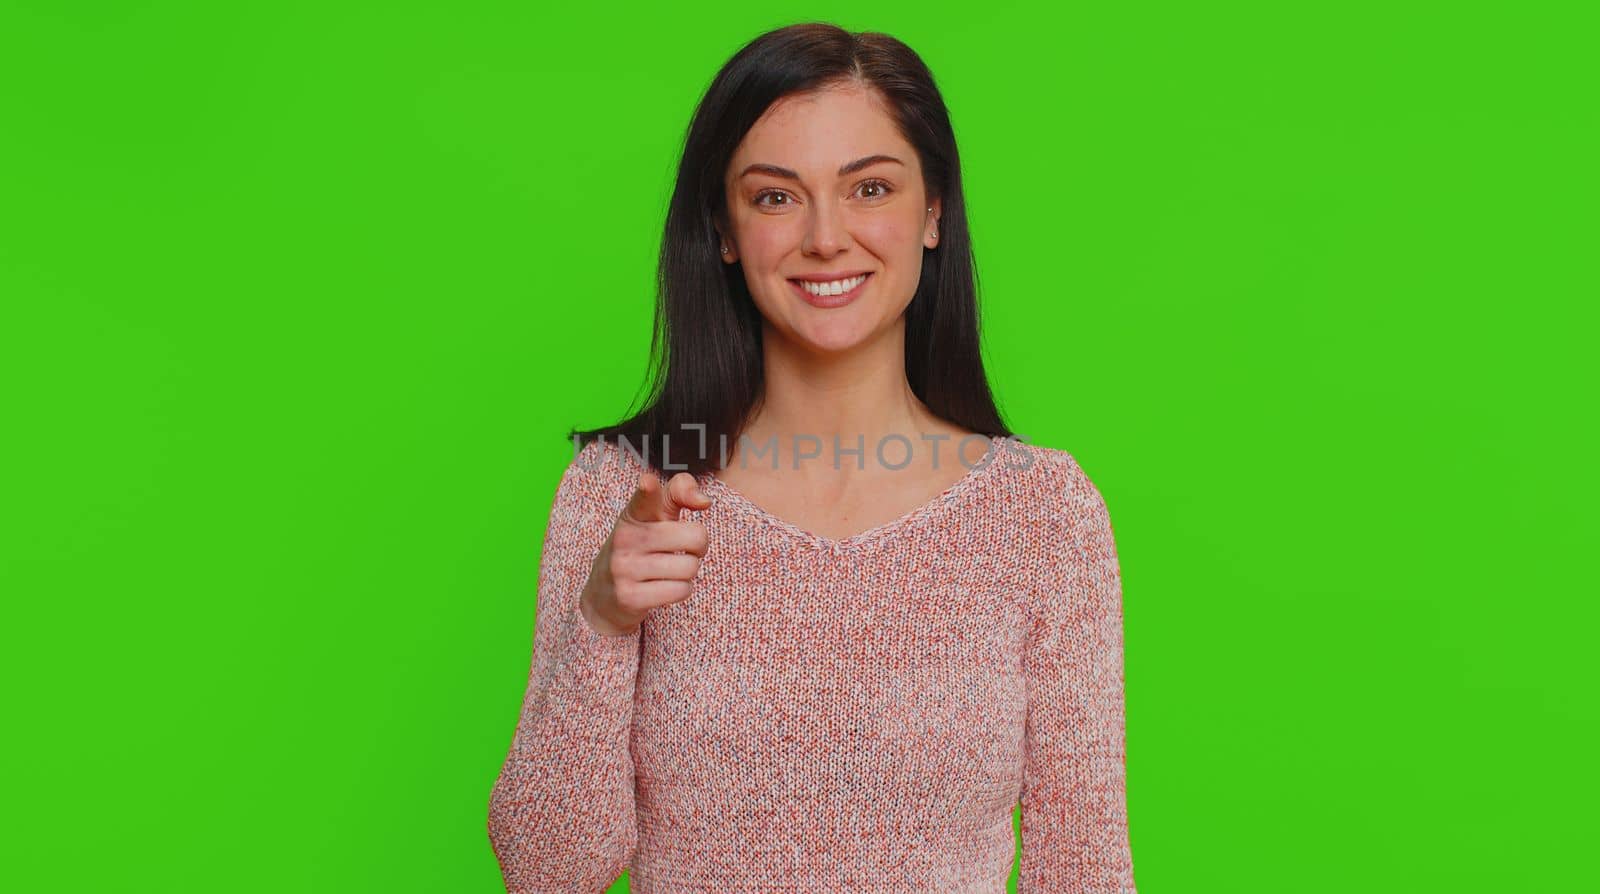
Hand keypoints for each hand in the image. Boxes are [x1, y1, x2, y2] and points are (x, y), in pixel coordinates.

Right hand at [579, 469, 711, 636]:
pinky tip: (663, 587)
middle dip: (698, 547)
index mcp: (634, 513)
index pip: (645, 496)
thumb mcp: (653, 517)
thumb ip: (680, 494)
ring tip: (668, 570)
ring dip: (688, 572)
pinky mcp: (629, 597)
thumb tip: (704, 501)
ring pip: (690, 568)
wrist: (603, 595)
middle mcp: (626, 537)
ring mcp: (624, 567)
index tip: (648, 483)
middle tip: (682, 551)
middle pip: (695, 536)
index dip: (648, 488)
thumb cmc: (640, 548)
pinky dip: (680, 591)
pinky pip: (681, 591)